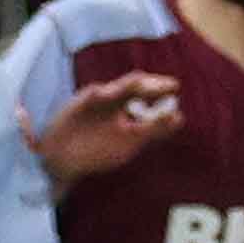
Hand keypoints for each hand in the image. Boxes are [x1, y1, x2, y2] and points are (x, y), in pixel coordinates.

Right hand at [33, 71, 182, 185]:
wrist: (64, 160)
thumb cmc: (97, 152)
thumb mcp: (130, 142)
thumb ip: (153, 129)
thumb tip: (179, 117)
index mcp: (128, 109)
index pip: (148, 95)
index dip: (161, 90)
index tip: (176, 87)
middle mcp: (115, 101)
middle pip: (136, 87)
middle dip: (152, 85)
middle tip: (170, 84)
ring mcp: (98, 99)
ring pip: (117, 88)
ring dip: (130, 85)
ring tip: (143, 82)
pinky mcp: (81, 101)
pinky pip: (94, 94)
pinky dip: (102, 93)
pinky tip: (108, 93)